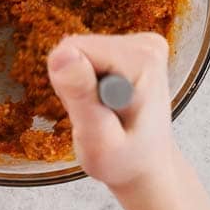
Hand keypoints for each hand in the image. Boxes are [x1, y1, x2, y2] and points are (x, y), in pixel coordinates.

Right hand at [48, 33, 174, 196]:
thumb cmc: (126, 160)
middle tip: (96, 117)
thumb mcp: (98, 140)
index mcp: (143, 61)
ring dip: (82, 86)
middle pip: (77, 47)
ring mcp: (143, 43)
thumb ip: (81, 97)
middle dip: (76, 85)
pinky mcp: (134, 47)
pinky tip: (107, 103)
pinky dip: (90, 83)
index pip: (74, 49)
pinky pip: (89, 55)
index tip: (90, 113)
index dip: (70, 86)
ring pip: (80, 51)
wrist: (147, 165)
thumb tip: (61, 54)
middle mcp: (147, 44)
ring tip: (103, 113)